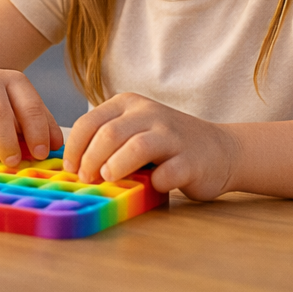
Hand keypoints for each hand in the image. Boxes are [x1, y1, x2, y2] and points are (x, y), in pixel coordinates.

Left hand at [64, 92, 238, 199]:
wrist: (222, 150)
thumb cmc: (167, 145)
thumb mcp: (134, 129)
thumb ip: (109, 139)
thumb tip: (74, 165)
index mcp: (129, 104)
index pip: (90, 122)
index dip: (75, 147)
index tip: (70, 169)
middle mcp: (149, 114)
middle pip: (109, 134)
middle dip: (90, 159)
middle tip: (86, 180)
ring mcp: (172, 135)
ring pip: (136, 147)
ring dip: (117, 166)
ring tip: (108, 180)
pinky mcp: (191, 160)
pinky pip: (168, 171)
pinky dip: (156, 182)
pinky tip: (152, 186)